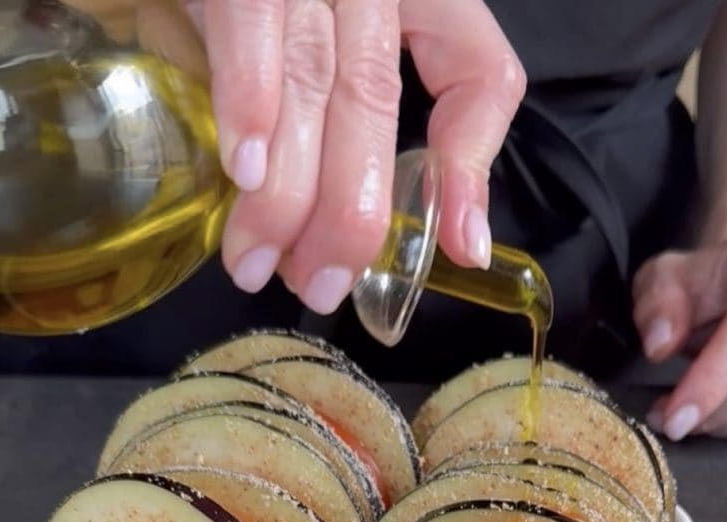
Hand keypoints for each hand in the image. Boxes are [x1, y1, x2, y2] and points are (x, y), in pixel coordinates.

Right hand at [196, 0, 524, 313]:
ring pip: (313, 81)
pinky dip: (249, 103)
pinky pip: (249, 24)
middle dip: (346, 211)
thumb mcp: (353, 59)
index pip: (480, 72)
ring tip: (257, 263)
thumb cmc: (265, 12)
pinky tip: (246, 172)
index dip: (473, 164)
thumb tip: (466, 246)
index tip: (460, 249)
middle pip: (372, 98)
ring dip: (288, 192)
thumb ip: (422, 135)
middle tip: (317, 288)